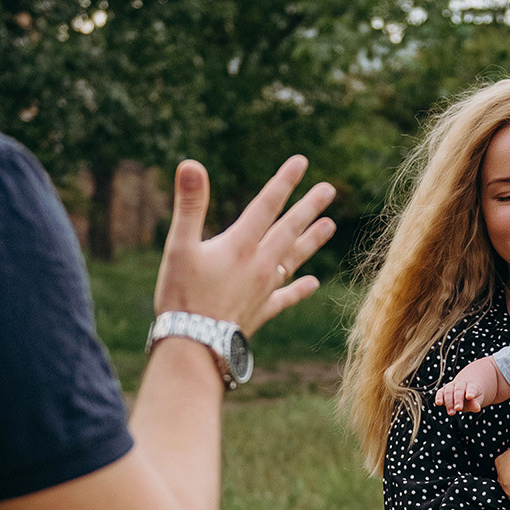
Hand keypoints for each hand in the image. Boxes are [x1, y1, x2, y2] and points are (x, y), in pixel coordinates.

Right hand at [153, 156, 335, 333]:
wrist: (195, 346)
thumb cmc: (182, 296)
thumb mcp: (178, 246)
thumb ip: (189, 205)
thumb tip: (191, 164)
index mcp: (240, 245)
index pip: (267, 205)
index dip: (284, 182)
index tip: (301, 162)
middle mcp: (258, 264)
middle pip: (288, 229)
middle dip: (308, 207)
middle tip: (329, 189)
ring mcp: (263, 289)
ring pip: (293, 259)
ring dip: (311, 241)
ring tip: (330, 226)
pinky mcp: (261, 311)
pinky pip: (286, 298)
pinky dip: (299, 289)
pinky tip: (313, 283)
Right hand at [434, 361, 492, 414]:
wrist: (467, 386)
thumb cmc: (474, 395)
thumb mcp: (478, 399)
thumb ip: (476, 404)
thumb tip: (476, 407)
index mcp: (473, 385)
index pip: (472, 388)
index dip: (470, 392)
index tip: (470, 397)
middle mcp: (461, 383)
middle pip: (459, 390)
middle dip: (458, 399)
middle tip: (458, 409)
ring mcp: (452, 385)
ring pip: (449, 391)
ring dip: (449, 402)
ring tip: (451, 413)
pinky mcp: (444, 389)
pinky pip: (440, 392)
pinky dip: (439, 397)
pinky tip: (438, 403)